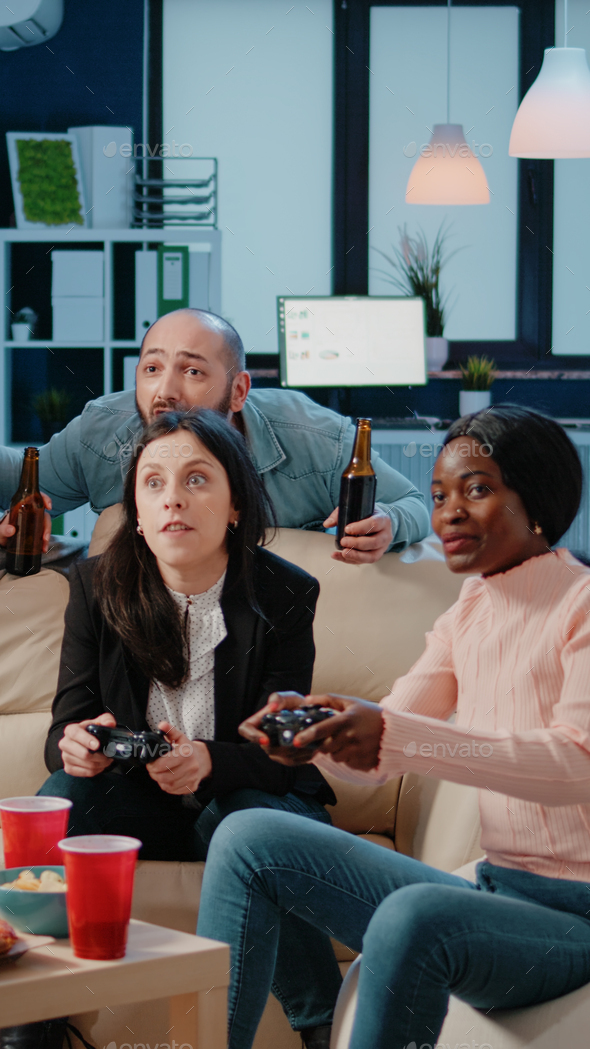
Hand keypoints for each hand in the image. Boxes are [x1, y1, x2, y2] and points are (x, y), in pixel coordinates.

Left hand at [0, 493, 52, 553]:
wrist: (2, 539)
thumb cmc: (2, 531)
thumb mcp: (0, 530)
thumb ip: (3, 530)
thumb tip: (11, 530)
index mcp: (22, 508)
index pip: (35, 499)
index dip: (44, 499)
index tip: (48, 506)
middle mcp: (30, 514)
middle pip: (44, 515)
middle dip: (47, 526)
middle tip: (45, 538)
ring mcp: (34, 523)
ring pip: (45, 526)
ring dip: (47, 536)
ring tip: (44, 547)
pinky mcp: (35, 532)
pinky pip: (43, 535)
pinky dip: (45, 542)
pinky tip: (43, 549)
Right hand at [59, 711, 115, 777]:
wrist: (85, 742)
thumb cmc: (92, 731)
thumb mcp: (99, 721)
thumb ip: (106, 719)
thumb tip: (110, 724)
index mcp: (70, 730)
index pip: (76, 734)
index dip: (86, 740)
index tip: (97, 745)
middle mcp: (65, 744)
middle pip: (83, 754)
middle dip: (99, 756)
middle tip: (109, 754)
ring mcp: (65, 757)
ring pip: (86, 764)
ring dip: (100, 763)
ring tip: (107, 759)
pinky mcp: (69, 768)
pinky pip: (85, 773)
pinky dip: (96, 770)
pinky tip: (100, 765)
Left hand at [146, 721, 212, 794]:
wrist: (203, 760)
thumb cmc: (188, 749)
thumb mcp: (179, 738)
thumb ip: (170, 731)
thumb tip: (162, 725)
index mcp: (186, 753)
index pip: (162, 764)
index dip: (152, 765)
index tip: (150, 762)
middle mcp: (190, 767)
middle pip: (163, 776)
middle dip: (154, 773)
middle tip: (152, 769)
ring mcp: (192, 778)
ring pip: (167, 785)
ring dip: (159, 780)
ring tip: (159, 773)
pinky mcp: (191, 787)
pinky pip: (173, 790)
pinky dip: (166, 786)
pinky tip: (167, 779)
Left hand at [239, 691, 384, 770]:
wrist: (395, 732)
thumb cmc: (370, 714)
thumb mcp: (351, 702)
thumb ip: (328, 699)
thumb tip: (307, 700)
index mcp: (346, 720)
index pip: (322, 729)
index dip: (307, 735)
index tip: (296, 741)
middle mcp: (351, 737)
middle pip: (325, 747)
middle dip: (324, 745)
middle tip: (333, 737)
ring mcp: (357, 751)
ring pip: (335, 757)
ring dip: (336, 752)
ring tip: (348, 742)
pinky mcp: (362, 762)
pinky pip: (347, 763)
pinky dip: (348, 758)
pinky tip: (357, 749)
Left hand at [323, 507, 392, 563]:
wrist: (379, 521)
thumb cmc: (367, 515)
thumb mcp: (356, 509)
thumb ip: (341, 514)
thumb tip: (327, 524)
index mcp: (383, 520)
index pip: (374, 524)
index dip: (361, 527)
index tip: (347, 529)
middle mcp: (386, 535)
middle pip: (374, 542)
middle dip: (357, 544)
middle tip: (343, 542)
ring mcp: (383, 547)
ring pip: (372, 556)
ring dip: (356, 556)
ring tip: (343, 553)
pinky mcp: (376, 555)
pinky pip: (365, 561)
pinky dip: (351, 560)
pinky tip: (339, 556)